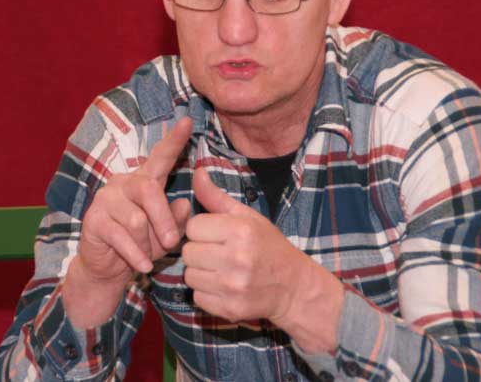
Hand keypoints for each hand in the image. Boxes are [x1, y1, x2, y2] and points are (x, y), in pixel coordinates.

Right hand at [75, 117, 193, 287]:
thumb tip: (185, 204)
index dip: (174, 140)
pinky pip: (121, 237)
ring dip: (148, 243)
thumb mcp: (165, 232)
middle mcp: (123, 183)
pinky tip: (142, 266)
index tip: (188, 122)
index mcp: (144, 180)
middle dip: (164, 220)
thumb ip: (177, 218)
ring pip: (136, 219)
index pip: (160, 157)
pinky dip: (136, 255)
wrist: (108, 268)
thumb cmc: (142, 244)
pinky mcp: (93, 220)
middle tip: (172, 243)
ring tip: (149, 256)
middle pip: (149, 190)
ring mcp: (105, 199)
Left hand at [182, 166, 306, 324]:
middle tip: (218, 252)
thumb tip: (197, 171)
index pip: (193, 227)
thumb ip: (217, 197)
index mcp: (241, 231)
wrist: (293, 286)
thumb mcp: (248, 217)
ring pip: (189, 276)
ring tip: (221, 269)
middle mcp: (237, 258)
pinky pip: (197, 297)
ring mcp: (233, 286)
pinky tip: (224, 286)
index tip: (217, 234)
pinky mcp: (229, 309)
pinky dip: (206, 292)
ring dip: (201, 272)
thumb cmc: (268, 246)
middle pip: (188, 252)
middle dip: (199, 251)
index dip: (202, 230)